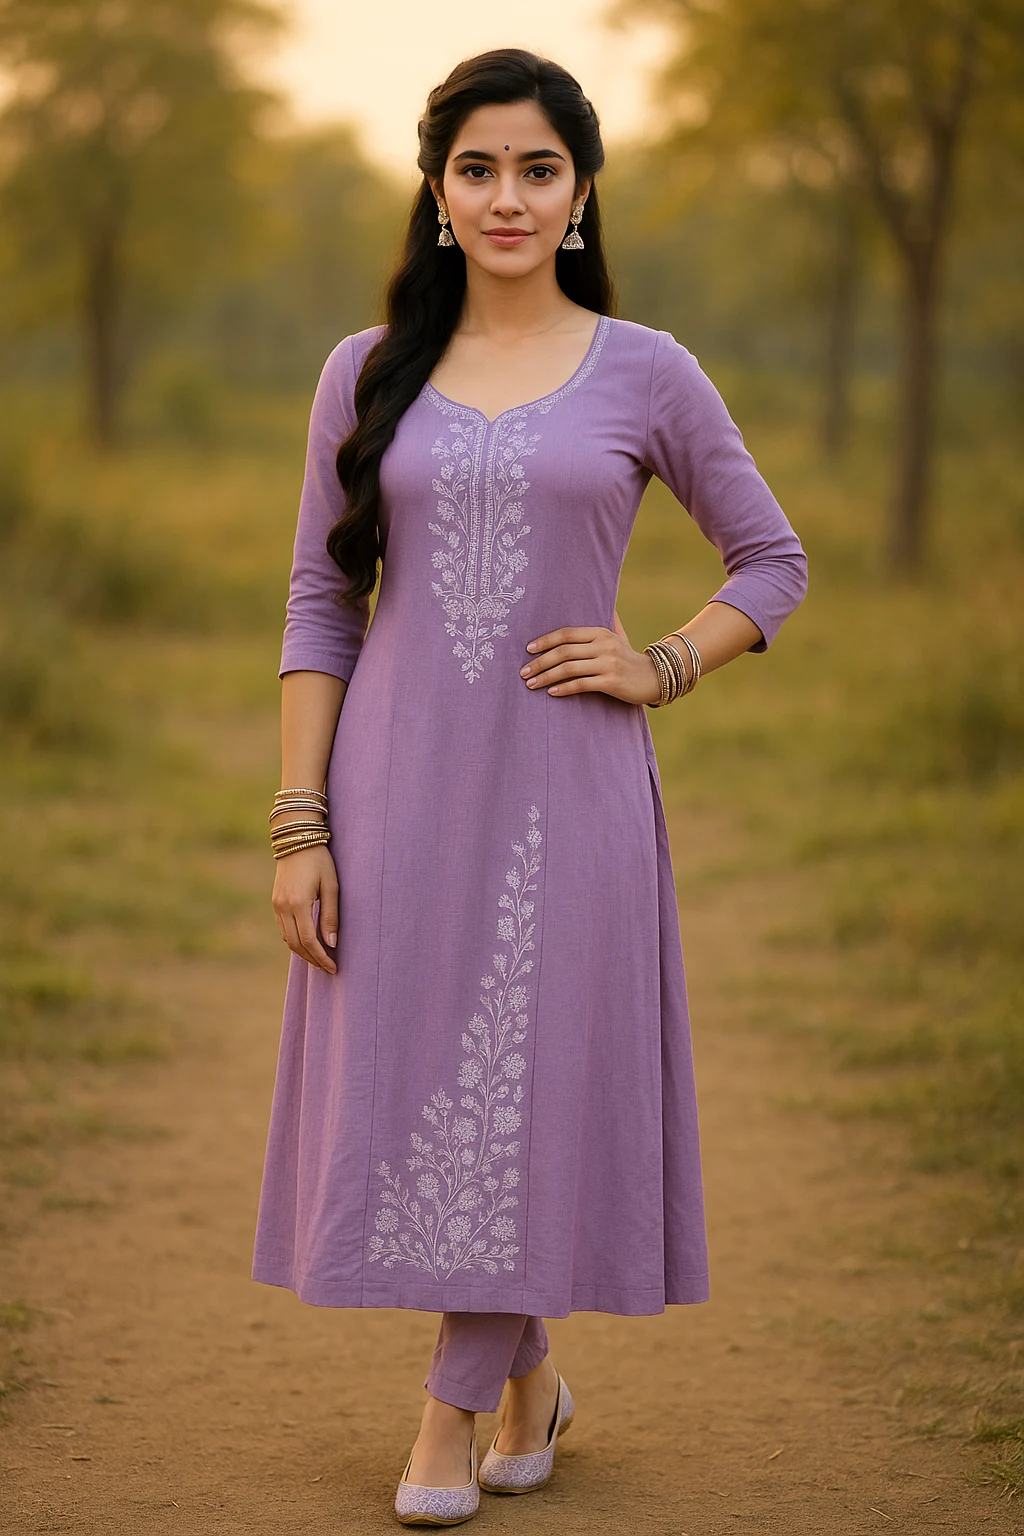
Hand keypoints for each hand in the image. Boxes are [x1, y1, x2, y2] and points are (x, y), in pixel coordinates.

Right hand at [271, 843, 337, 973]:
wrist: (296, 839)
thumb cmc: (320, 860)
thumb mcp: (332, 886)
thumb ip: (331, 916)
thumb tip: (332, 944)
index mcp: (298, 904)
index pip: (309, 941)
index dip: (321, 957)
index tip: (334, 967)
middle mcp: (283, 907)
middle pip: (296, 944)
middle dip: (312, 959)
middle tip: (328, 967)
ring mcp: (276, 905)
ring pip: (287, 939)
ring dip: (303, 952)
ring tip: (320, 959)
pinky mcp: (275, 902)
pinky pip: (283, 928)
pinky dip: (295, 939)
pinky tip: (308, 942)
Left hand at [519, 609, 660, 705]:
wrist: (655, 678)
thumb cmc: (630, 658)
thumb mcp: (619, 636)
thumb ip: (609, 620)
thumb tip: (604, 601)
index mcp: (601, 632)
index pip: (566, 633)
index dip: (545, 641)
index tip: (528, 649)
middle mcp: (604, 645)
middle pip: (564, 651)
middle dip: (540, 662)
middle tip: (523, 672)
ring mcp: (608, 663)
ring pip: (569, 669)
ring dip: (546, 677)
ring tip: (531, 684)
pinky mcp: (612, 682)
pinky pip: (582, 684)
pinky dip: (564, 689)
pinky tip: (551, 693)